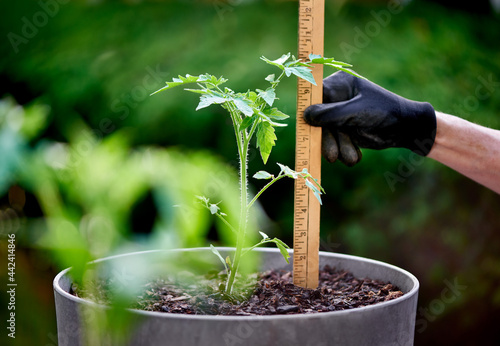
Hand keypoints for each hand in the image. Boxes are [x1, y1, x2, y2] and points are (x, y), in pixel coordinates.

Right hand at [304, 71, 436, 165]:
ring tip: (352, 158)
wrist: (407, 129)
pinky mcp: (343, 130)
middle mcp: (336, 98)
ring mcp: (339, 115)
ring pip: (326, 134)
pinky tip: (356, 155)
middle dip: (329, 140)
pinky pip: (334, 143)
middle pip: (319, 120)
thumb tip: (305, 115)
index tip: (310, 129)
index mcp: (339, 84)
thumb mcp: (356, 112)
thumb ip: (330, 114)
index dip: (311, 114)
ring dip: (338, 149)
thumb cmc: (384, 113)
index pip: (315, 97)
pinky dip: (343, 151)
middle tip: (332, 156)